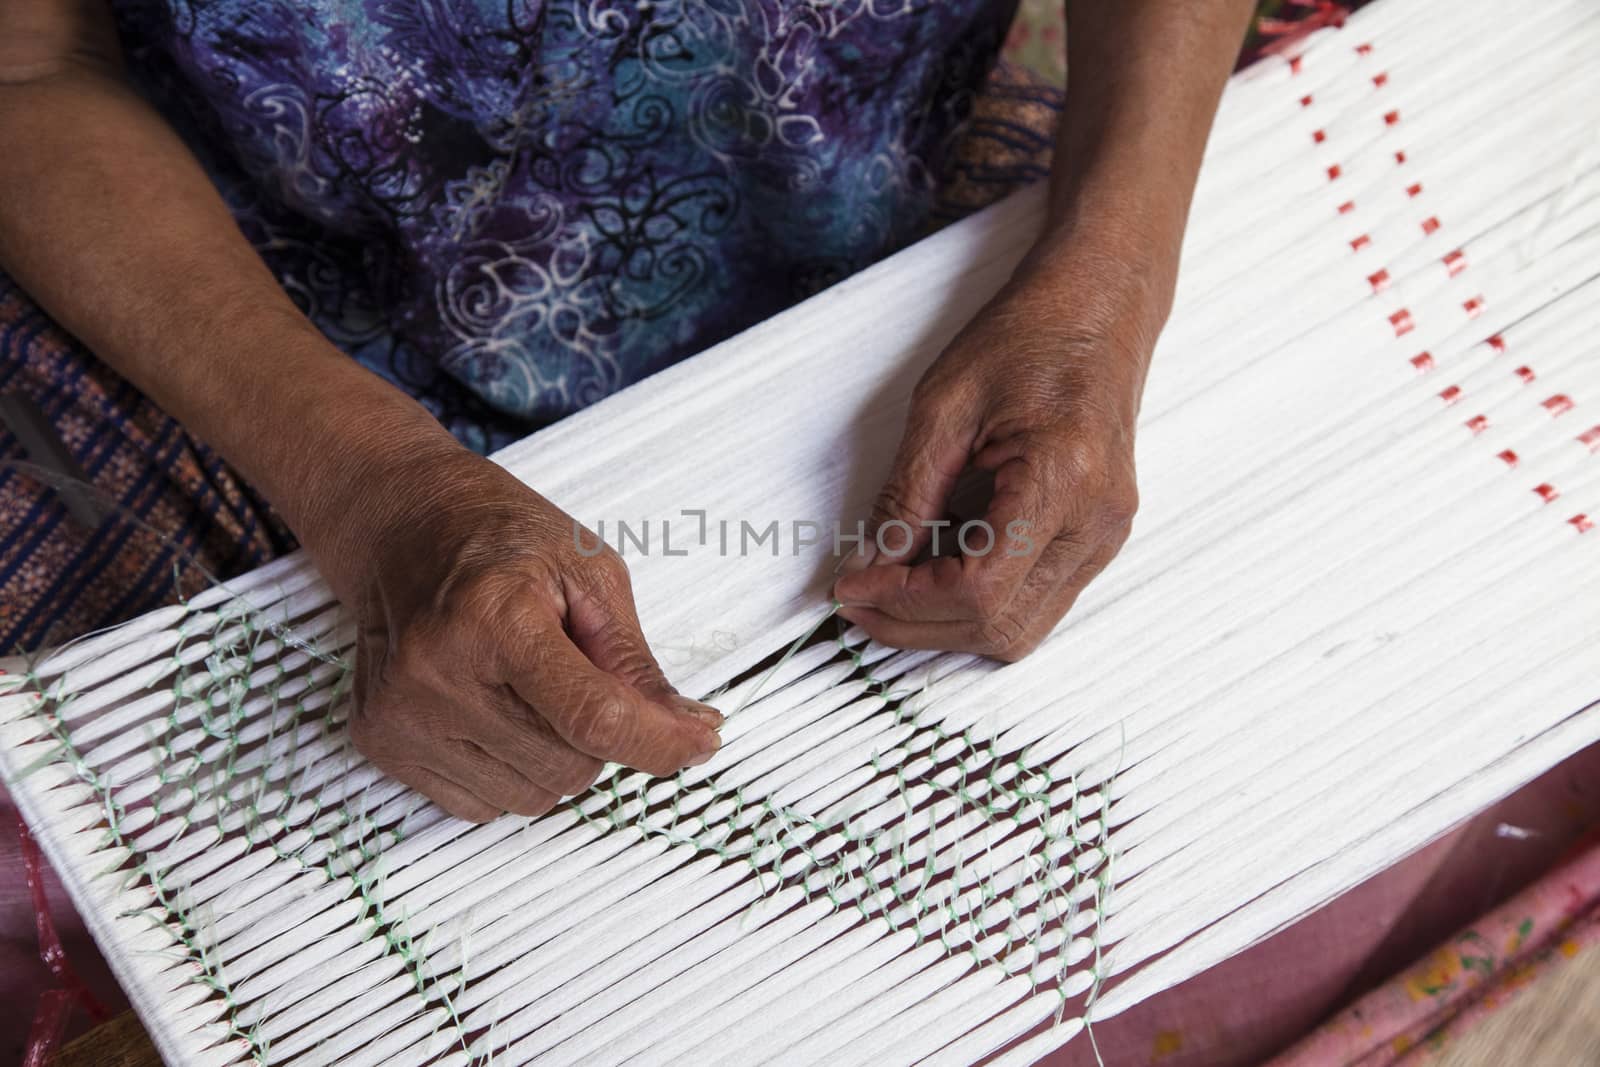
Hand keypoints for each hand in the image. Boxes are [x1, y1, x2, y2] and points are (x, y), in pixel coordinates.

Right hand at [310, 444, 722, 821]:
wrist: (401, 526)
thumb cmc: (501, 540)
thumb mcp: (589, 575)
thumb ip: (635, 665)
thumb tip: (690, 734)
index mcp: (495, 617)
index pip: (594, 717)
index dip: (658, 742)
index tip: (699, 742)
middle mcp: (438, 672)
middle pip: (571, 765)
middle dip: (597, 734)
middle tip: (574, 673)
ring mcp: (402, 715)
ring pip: (531, 797)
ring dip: (552, 755)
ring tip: (523, 685)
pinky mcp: (381, 743)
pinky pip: (482, 806)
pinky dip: (506, 770)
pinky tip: (489, 708)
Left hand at [832, 252, 1155, 660]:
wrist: (1097, 309)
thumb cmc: (1030, 336)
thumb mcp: (944, 405)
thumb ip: (906, 495)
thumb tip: (869, 563)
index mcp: (1064, 480)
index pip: (979, 589)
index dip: (905, 599)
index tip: (854, 584)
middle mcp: (1097, 523)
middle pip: (1000, 627)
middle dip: (918, 625)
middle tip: (858, 597)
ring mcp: (1105, 537)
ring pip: (1019, 632)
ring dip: (945, 624)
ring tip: (888, 587)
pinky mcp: (1097, 539)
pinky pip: (1034, 603)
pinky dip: (977, 603)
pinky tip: (933, 571)